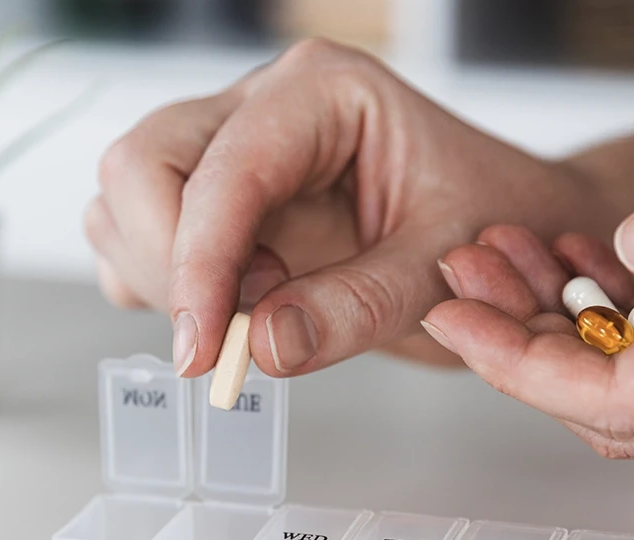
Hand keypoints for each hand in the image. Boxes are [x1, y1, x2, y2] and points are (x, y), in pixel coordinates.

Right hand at [85, 39, 615, 376]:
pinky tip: (231, 311)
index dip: (200, 263)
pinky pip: (135, 238)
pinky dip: (158, 287)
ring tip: (249, 317)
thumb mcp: (445, 268)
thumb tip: (261, 345)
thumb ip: (357, 306)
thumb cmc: (493, 227)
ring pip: (123, 200)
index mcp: (323, 94)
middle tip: (230, 335)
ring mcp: (227, 149)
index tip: (205, 351)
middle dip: (168, 261)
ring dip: (160, 277)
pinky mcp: (213, 200)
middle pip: (140, 164)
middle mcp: (261, 107)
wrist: (511, 234)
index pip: (223, 168)